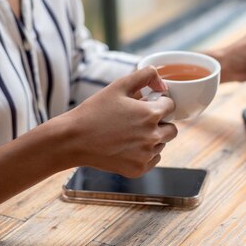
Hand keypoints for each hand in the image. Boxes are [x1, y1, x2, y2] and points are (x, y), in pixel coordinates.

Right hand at [58, 66, 177, 176]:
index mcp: (150, 114)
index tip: (146, 104)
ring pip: (162, 144)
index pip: (171, 106)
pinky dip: (145, 154)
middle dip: (161, 122)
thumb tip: (163, 83)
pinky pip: (153, 160)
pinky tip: (127, 147)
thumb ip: (145, 76)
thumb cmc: (94, 111)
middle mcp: (152, 137)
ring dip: (152, 138)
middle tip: (139, 121)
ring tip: (129, 133)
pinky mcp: (138, 170)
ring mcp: (146, 155)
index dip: (159, 103)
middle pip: (172, 128)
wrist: (73, 140)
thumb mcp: (119, 86)